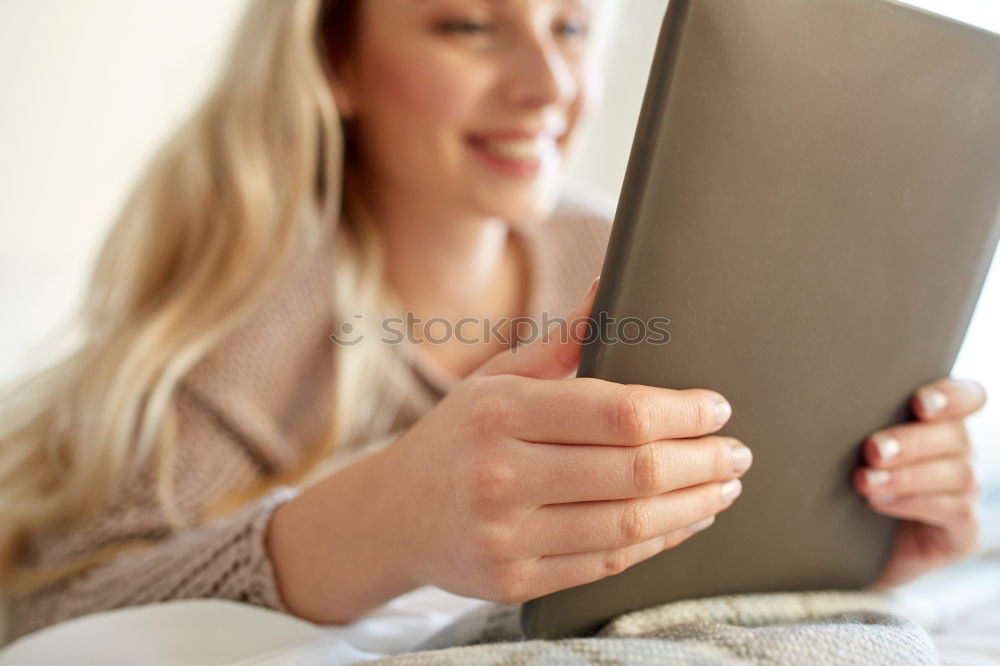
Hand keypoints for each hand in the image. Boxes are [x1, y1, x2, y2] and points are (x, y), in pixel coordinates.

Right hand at [380, 278, 751, 603]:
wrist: (393, 515)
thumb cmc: (457, 436)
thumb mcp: (496, 380)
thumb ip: (560, 341)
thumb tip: (612, 286)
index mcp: (499, 412)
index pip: (618, 412)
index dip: (682, 412)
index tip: (717, 408)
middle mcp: (499, 475)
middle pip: (634, 472)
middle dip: (702, 461)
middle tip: (736, 452)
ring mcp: (506, 535)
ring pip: (629, 525)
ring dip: (693, 506)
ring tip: (723, 487)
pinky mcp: (515, 581)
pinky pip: (608, 564)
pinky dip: (659, 542)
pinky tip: (684, 520)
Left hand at [855, 377, 986, 589]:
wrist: (852, 544)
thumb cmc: (851, 481)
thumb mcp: (855, 449)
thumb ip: (859, 423)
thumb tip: (826, 404)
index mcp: (938, 422)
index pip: (967, 398)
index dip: (951, 396)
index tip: (920, 403)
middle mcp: (958, 453)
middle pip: (956, 435)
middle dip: (911, 442)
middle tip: (873, 450)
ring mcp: (965, 491)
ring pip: (957, 473)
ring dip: (906, 476)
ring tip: (866, 481)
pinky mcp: (963, 529)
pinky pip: (954, 510)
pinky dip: (913, 503)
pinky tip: (880, 503)